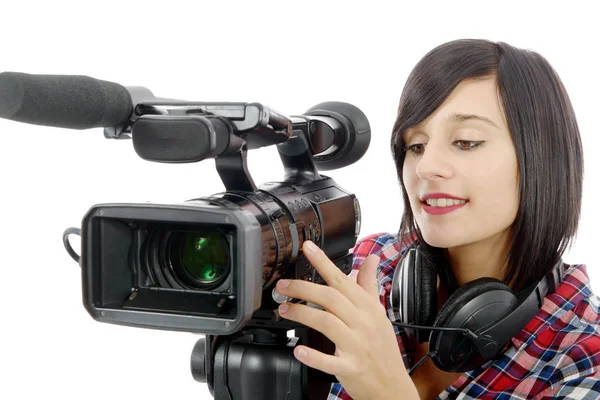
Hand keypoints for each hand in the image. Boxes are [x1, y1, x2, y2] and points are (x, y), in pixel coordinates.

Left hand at [275, 240, 419, 399]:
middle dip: (302, 288)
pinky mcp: (351, 367)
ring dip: (301, 314)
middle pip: (330, 298)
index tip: (307, 248)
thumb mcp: (379, 312)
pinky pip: (330, 360)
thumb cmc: (383, 348)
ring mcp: (357, 346)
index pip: (342, 279)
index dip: (323, 262)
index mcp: (368, 308)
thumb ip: (369, 285)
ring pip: (327, 323)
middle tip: (282, 286)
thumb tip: (372, 259)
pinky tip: (299, 350)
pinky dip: (313, 356)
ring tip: (284, 310)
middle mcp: (363, 323)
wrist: (392, 385)